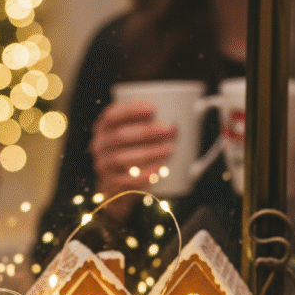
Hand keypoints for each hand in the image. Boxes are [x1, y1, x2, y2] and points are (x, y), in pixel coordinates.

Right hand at [89, 102, 174, 219]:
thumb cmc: (132, 152)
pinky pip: (127, 180)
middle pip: (120, 136)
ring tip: (169, 149)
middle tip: (170, 128)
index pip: (111, 115)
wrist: (116, 188)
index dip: (131, 110)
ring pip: (122, 158)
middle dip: (147, 131)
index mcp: (103, 129)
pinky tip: (160, 170)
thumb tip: (194, 107)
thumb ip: (149, 121)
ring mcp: (103, 167)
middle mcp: (99, 146)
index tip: (153, 108)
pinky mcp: (112, 185)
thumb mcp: (133, 134)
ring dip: (148, 152)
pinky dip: (145, 175)